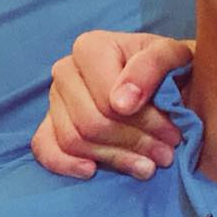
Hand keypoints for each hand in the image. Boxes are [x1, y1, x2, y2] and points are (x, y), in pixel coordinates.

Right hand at [31, 31, 192, 179]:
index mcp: (91, 47)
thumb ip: (152, 66)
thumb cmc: (167, 66)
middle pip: (91, 122)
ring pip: (73, 140)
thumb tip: (122, 103)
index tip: (172, 135)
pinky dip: (65, 163)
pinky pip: (44, 147)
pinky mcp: (49, 122)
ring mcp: (54, 98)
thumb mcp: (173, 55)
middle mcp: (66, 69)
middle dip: (133, 143)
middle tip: (165, 155)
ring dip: (113, 158)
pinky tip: (93, 170)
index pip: (108, 98)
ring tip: (148, 165)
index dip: (144, 121)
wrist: (163, 79)